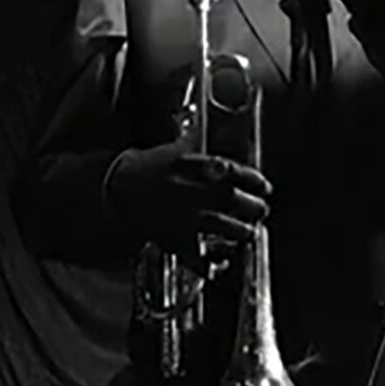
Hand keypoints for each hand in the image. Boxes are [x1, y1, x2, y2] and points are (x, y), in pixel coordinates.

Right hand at [106, 139, 271, 261]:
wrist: (119, 189)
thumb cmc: (149, 167)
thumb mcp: (174, 148)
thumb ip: (194, 139)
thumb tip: (204, 121)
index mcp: (192, 167)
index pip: (231, 171)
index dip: (253, 181)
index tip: (266, 187)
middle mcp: (189, 191)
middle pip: (230, 200)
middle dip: (252, 208)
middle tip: (261, 211)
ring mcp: (181, 217)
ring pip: (220, 227)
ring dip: (240, 232)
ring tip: (248, 233)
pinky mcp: (172, 239)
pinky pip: (196, 257)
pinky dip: (211, 265)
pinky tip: (221, 263)